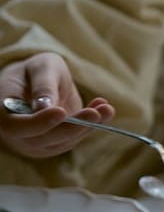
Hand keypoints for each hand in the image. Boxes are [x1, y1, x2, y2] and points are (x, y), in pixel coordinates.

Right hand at [0, 52, 114, 157]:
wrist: (39, 81)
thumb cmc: (36, 70)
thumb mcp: (41, 67)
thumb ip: (43, 85)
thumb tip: (45, 106)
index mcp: (3, 112)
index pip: (17, 126)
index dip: (39, 122)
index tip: (60, 112)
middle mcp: (17, 133)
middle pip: (45, 139)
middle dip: (73, 126)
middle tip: (95, 113)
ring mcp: (36, 143)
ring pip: (64, 141)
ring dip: (88, 126)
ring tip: (106, 108)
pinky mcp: (55, 144)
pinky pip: (74, 138)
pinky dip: (92, 125)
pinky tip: (104, 109)